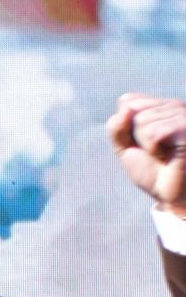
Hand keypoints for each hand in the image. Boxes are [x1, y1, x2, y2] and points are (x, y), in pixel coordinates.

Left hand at [111, 93, 185, 215]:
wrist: (171, 195)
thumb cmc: (153, 172)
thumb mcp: (125, 148)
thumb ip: (117, 127)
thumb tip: (125, 108)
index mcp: (162, 106)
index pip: (128, 101)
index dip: (126, 128)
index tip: (143, 144)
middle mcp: (175, 105)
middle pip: (133, 110)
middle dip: (136, 137)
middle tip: (155, 152)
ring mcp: (183, 115)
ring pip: (143, 120)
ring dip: (147, 145)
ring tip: (165, 155)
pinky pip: (155, 132)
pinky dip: (155, 149)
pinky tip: (170, 156)